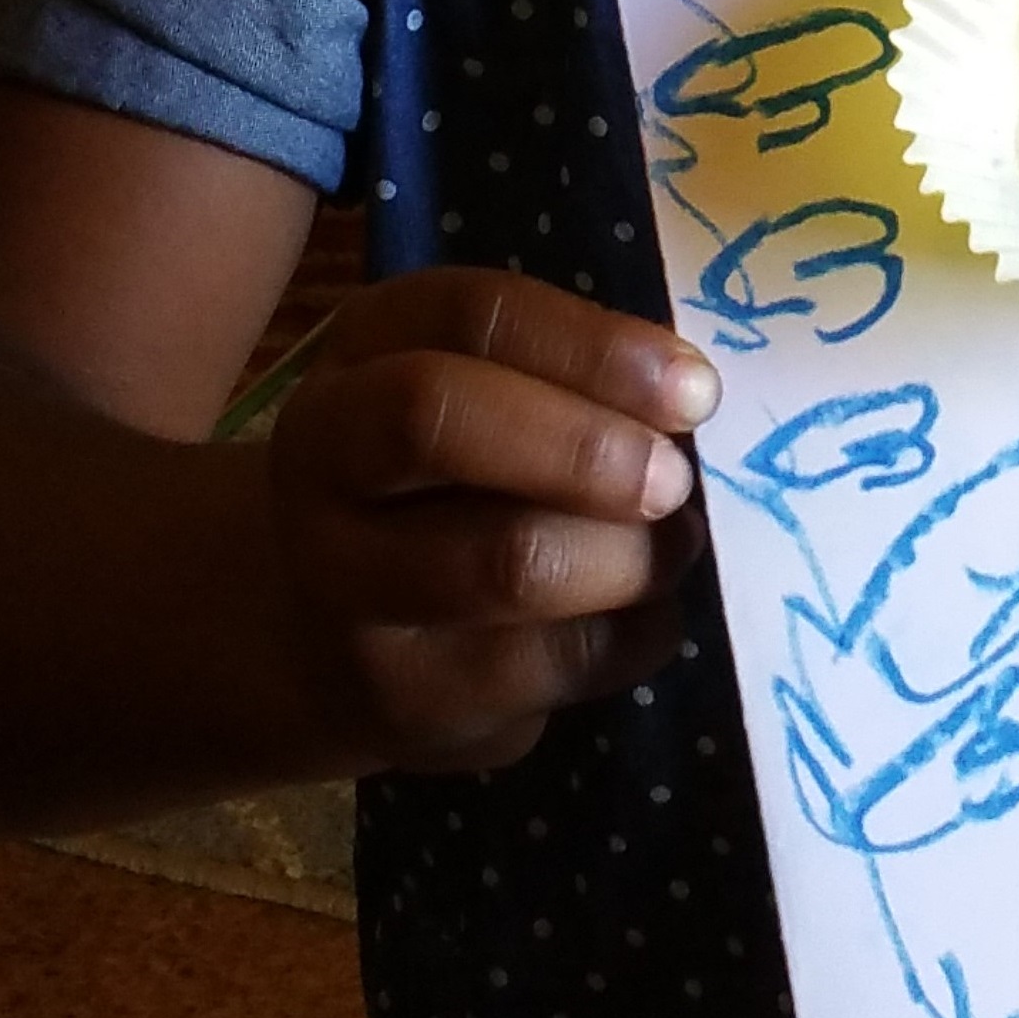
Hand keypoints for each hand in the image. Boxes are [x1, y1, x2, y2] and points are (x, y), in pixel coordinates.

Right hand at [264, 270, 715, 774]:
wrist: (329, 638)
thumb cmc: (446, 478)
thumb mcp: (480, 388)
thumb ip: (566, 372)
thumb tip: (691, 397)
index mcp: (364, 351)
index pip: (472, 316)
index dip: (593, 348)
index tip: (694, 387)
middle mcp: (325, 462)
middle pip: (441, 424)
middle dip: (586, 449)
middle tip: (676, 478)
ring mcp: (348, 591)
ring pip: (507, 561)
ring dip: (629, 554)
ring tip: (675, 542)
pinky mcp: (404, 701)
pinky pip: (552, 661)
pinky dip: (635, 631)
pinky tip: (644, 612)